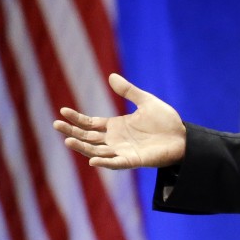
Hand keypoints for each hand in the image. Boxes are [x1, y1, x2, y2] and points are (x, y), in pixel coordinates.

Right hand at [53, 73, 186, 168]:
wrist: (183, 137)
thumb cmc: (166, 121)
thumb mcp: (146, 101)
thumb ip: (128, 91)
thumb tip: (111, 76)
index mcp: (116, 126)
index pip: (90, 123)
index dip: (77, 118)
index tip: (62, 111)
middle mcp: (116, 140)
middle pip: (88, 137)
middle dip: (72, 131)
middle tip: (56, 124)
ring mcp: (123, 151)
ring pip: (96, 151)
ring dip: (82, 147)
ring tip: (67, 139)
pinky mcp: (133, 160)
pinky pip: (115, 163)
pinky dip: (104, 162)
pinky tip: (92, 159)